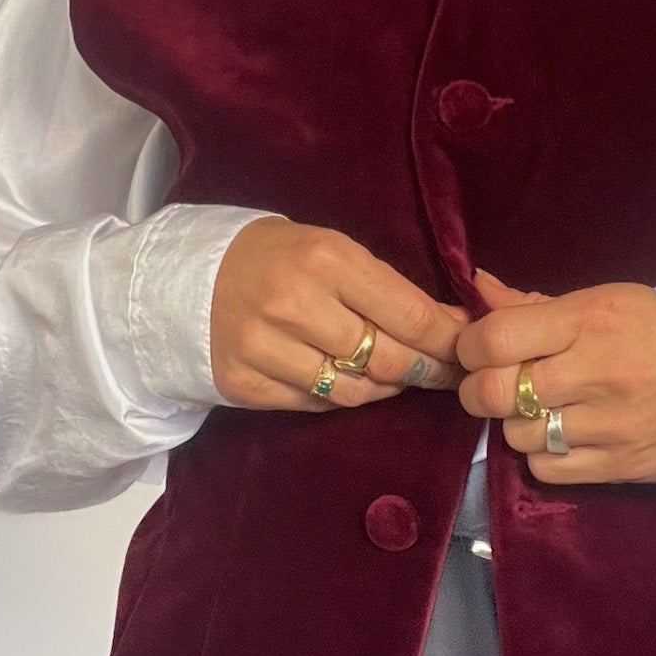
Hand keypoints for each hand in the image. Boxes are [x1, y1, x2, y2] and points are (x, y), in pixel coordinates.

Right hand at [210, 216, 469, 411]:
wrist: (186, 277)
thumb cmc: (276, 258)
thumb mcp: (332, 251)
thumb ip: (388, 288)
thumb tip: (457, 323)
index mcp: (326, 259)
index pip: (411, 315)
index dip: (449, 340)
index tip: (469, 350)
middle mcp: (294, 304)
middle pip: (388, 360)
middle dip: (426, 371)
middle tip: (443, 373)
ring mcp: (264, 348)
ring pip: (354, 392)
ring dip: (384, 389)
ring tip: (392, 377)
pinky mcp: (243, 384)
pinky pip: (316, 405)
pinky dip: (340, 397)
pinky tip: (345, 379)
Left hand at [455, 266, 655, 484]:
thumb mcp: (600, 301)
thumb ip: (532, 305)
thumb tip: (476, 289)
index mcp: (588, 321)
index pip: (496, 338)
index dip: (469, 346)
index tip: (474, 350)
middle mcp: (595, 373)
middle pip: (496, 392)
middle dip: (478, 390)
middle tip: (489, 386)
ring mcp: (607, 424)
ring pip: (517, 434)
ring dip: (516, 423)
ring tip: (539, 409)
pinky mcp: (619, 464)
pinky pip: (547, 468)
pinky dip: (542, 455)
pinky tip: (559, 436)